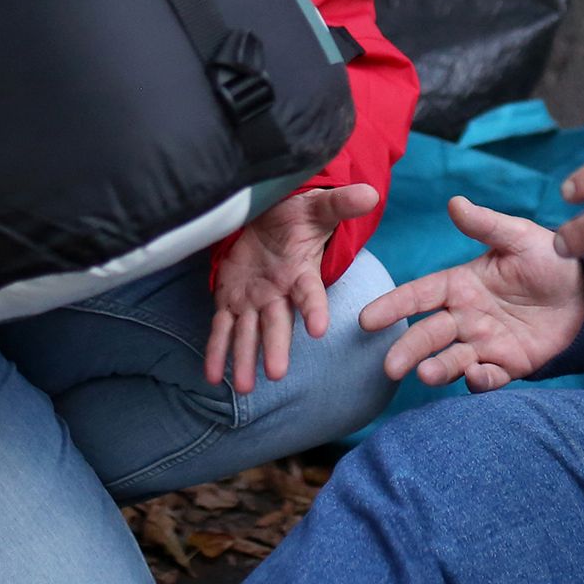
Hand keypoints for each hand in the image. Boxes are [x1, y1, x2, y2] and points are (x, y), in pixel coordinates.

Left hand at [206, 184, 380, 393]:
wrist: (270, 220)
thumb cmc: (296, 215)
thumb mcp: (316, 206)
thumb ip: (340, 204)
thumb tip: (370, 195)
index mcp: (300, 273)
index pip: (310, 293)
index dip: (314, 310)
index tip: (319, 330)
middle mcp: (278, 293)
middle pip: (278, 323)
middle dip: (276, 348)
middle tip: (277, 374)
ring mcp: (254, 300)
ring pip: (249, 333)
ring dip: (245, 360)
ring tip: (245, 388)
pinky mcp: (231, 301)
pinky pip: (222, 328)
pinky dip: (217, 351)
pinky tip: (213, 377)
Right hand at [357, 197, 583, 391]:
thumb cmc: (550, 259)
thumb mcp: (519, 237)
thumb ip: (486, 224)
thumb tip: (454, 203)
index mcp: (461, 284)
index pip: (419, 295)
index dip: (393, 306)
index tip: (366, 319)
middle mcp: (466, 316)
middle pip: (428, 334)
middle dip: (408, 349)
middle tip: (389, 366)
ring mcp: (485, 343)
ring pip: (452, 359)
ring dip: (437, 369)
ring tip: (426, 375)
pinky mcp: (508, 364)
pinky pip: (489, 377)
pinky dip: (480, 381)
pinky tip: (477, 377)